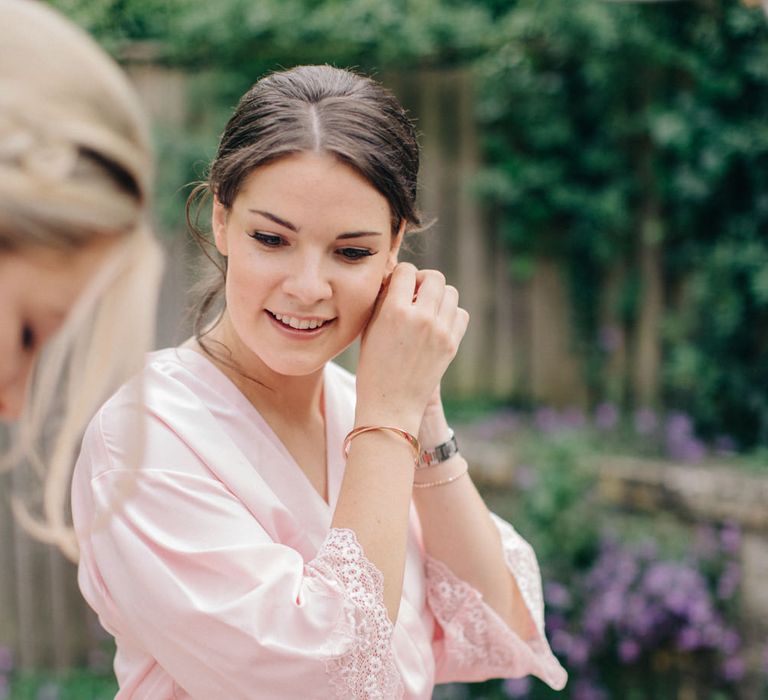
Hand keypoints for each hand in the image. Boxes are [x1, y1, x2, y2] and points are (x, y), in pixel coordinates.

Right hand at [355, 263, 468, 432]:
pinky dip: (451, 314)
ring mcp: (440, 331)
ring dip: (438, 295)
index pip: (406, 271)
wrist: (391, 404)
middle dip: (423, 281)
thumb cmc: (373, 367)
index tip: (397, 285)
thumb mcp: (369, 329)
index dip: (401, 275)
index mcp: (394, 311)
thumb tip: (397, 279)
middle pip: (434, 277)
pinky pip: (461, 314)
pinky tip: (437, 323)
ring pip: (451, 292)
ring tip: (426, 309)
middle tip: (414, 294)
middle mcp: (421, 318)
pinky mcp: (452, 344)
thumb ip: (384, 301)